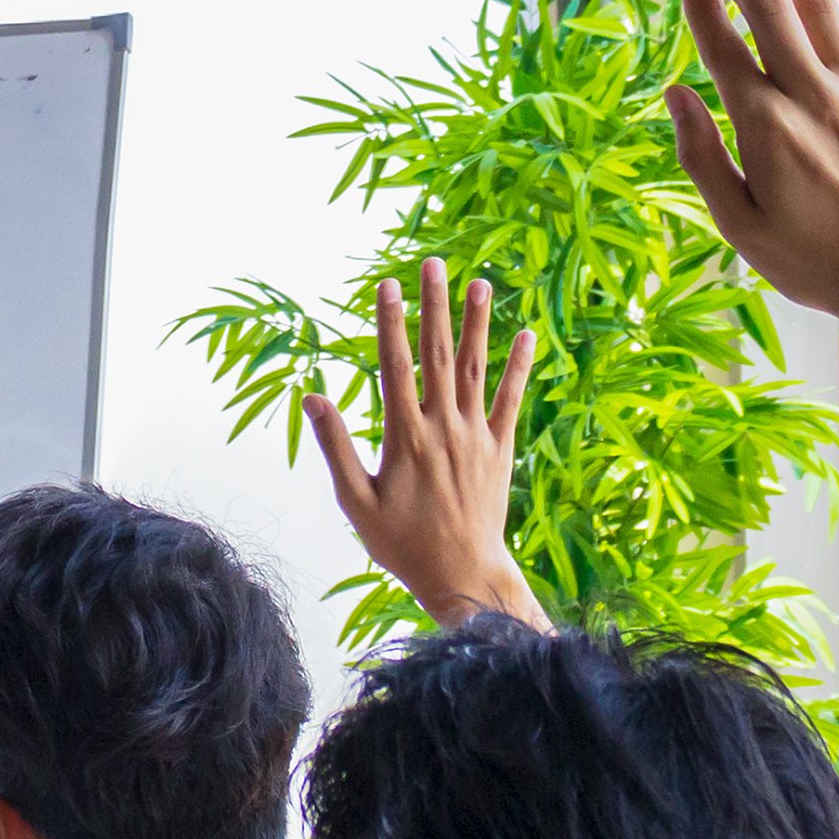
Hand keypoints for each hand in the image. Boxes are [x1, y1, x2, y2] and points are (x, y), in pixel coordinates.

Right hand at [304, 255, 546, 630]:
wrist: (462, 575)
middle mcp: (442, 427)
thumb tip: (312, 396)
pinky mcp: (500, 449)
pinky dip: (518, 367)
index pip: (395, 366)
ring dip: (477, 324)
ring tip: (479, 283)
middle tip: (432, 264)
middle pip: (436, 354)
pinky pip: (510, 400)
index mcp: (404, 436)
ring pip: (475, 368)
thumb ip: (335, 446)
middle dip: (434, 306)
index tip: (386, 285)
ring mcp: (475, 436)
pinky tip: (526, 335)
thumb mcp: (355, 501)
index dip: (390, 322)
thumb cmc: (401, 543)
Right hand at [664, 0, 838, 350]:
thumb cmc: (816, 261)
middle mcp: (814, 96)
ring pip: (821, 2)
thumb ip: (702, 155)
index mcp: (766, 129)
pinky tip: (826, 12)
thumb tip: (675, 94)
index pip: (723, 43)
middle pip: (770, 2)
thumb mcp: (739, 225)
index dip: (700, 2)